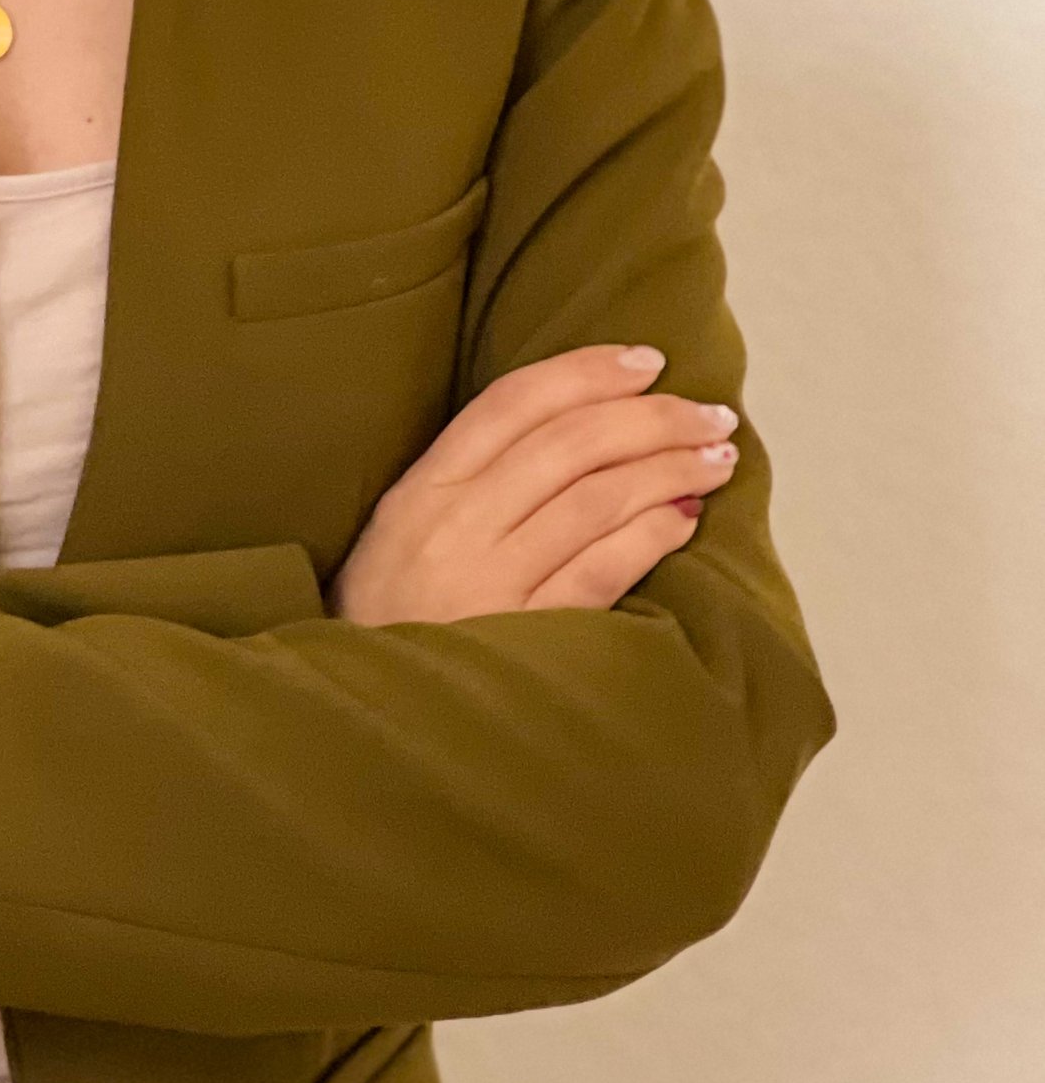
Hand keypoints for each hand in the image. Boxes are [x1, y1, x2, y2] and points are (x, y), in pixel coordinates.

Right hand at [327, 343, 737, 627]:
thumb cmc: (390, 621)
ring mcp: (488, 582)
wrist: (365, 722)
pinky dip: (653, 533)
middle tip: (709, 413)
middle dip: (652, 417)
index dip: (587, 371)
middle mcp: (453, 525)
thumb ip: (468, 482)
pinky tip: (687, 517)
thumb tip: (579, 429)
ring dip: (668, 468)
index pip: (512, 402)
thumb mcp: (402, 533)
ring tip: (717, 457)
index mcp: (419, 489)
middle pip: (569, 444)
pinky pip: (603, 569)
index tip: (646, 360)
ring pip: (596, 499)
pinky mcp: (524, 634)